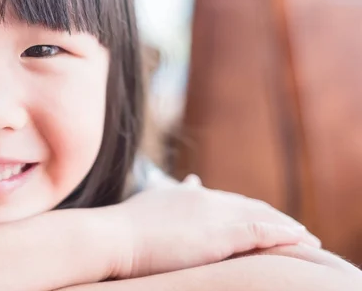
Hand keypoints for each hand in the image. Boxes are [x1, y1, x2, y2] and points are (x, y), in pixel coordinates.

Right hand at [102, 180, 320, 278]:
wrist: (114, 237)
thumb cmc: (124, 229)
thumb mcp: (151, 205)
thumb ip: (173, 194)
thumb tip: (192, 182)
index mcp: (189, 196)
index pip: (228, 202)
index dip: (249, 211)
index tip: (264, 219)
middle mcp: (205, 199)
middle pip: (250, 206)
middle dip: (274, 217)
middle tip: (294, 230)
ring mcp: (213, 215)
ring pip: (261, 216)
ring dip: (287, 227)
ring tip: (307, 239)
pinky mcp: (219, 234)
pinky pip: (262, 231)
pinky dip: (284, 234)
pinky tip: (301, 240)